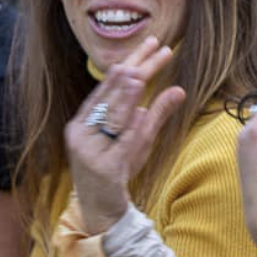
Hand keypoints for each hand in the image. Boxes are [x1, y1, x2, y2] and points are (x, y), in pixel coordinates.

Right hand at [65, 38, 187, 234]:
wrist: (102, 212)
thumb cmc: (117, 173)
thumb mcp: (139, 140)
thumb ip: (156, 115)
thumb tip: (176, 89)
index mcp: (85, 120)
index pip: (109, 83)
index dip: (132, 61)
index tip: (152, 44)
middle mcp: (81, 130)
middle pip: (111, 91)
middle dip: (136, 66)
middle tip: (158, 46)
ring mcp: (88, 148)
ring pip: (111, 113)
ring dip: (128, 90)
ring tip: (143, 70)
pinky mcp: (101, 166)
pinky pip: (119, 140)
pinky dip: (129, 120)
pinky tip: (139, 104)